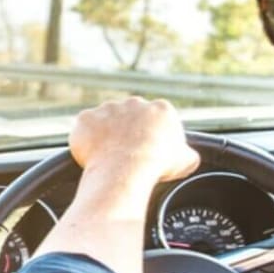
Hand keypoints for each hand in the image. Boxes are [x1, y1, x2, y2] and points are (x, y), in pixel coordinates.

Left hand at [69, 97, 199, 183]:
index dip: (153, 136)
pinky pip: (84, 129)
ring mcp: (107, 108)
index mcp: (160, 109)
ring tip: (109, 158)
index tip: (149, 150)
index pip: (157, 118)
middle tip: (128, 155)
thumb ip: (188, 153)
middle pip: (131, 116)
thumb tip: (189, 156)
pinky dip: (86, 141)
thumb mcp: (186, 161)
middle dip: (129, 132)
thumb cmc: (157, 165)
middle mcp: (134, 103)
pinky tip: (92, 157)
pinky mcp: (86, 119)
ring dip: (106, 135)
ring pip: (106, 121)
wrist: (126, 169)